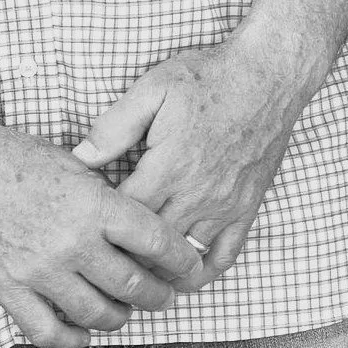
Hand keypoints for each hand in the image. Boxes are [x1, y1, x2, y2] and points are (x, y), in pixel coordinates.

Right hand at [0, 118, 203, 347]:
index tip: (190, 267)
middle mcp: (71, 241)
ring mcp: (39, 270)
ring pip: (98, 314)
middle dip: (157, 294)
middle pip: (133, 285)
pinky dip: (73, 339)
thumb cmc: (15, 157)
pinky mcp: (10, 290)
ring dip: (120, 317)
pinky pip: (50, 332)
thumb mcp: (73, 163)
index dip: (181, 260)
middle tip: (162, 294)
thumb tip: (144, 229)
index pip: (156, 241)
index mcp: (92, 204)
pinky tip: (83, 330)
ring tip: (124, 310)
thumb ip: (107, 197)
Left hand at [71, 28, 313, 286]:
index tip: (87, 223)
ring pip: (184, 259)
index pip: (126, 216)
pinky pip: (224, 257)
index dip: (102, 224)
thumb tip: (79, 157)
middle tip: (101, 255)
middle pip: (151, 246)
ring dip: (157, 268)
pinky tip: (180, 273)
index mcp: (169, 167)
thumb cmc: (208, 77)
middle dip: (124, 253)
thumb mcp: (152, 89)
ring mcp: (225, 207)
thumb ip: (114, 127)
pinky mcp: (247, 209)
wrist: (267, 75)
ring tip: (133, 270)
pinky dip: (201, 273)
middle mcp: (197, 195)